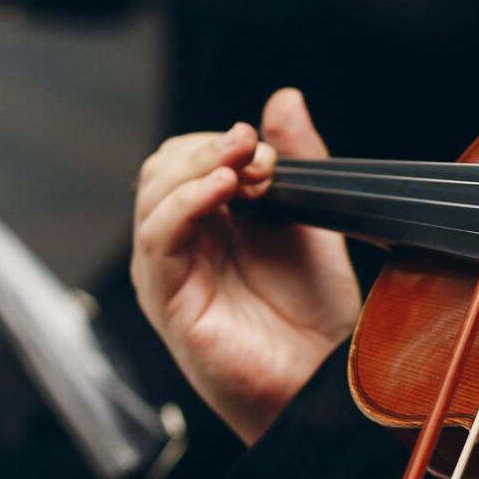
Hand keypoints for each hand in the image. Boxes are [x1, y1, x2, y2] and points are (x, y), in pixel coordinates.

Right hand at [131, 88, 361, 443]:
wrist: (326, 381)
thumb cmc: (315, 314)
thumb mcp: (311, 216)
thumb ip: (296, 157)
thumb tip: (283, 97)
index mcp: (208, 222)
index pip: (187, 157)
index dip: (222, 143)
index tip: (268, 152)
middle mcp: (181, 244)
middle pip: (162, 167)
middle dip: (208, 147)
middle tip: (257, 156)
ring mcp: (169, 271)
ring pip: (152, 193)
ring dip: (198, 166)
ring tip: (243, 166)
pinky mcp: (167, 300)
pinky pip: (156, 237)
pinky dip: (185, 202)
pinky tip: (222, 189)